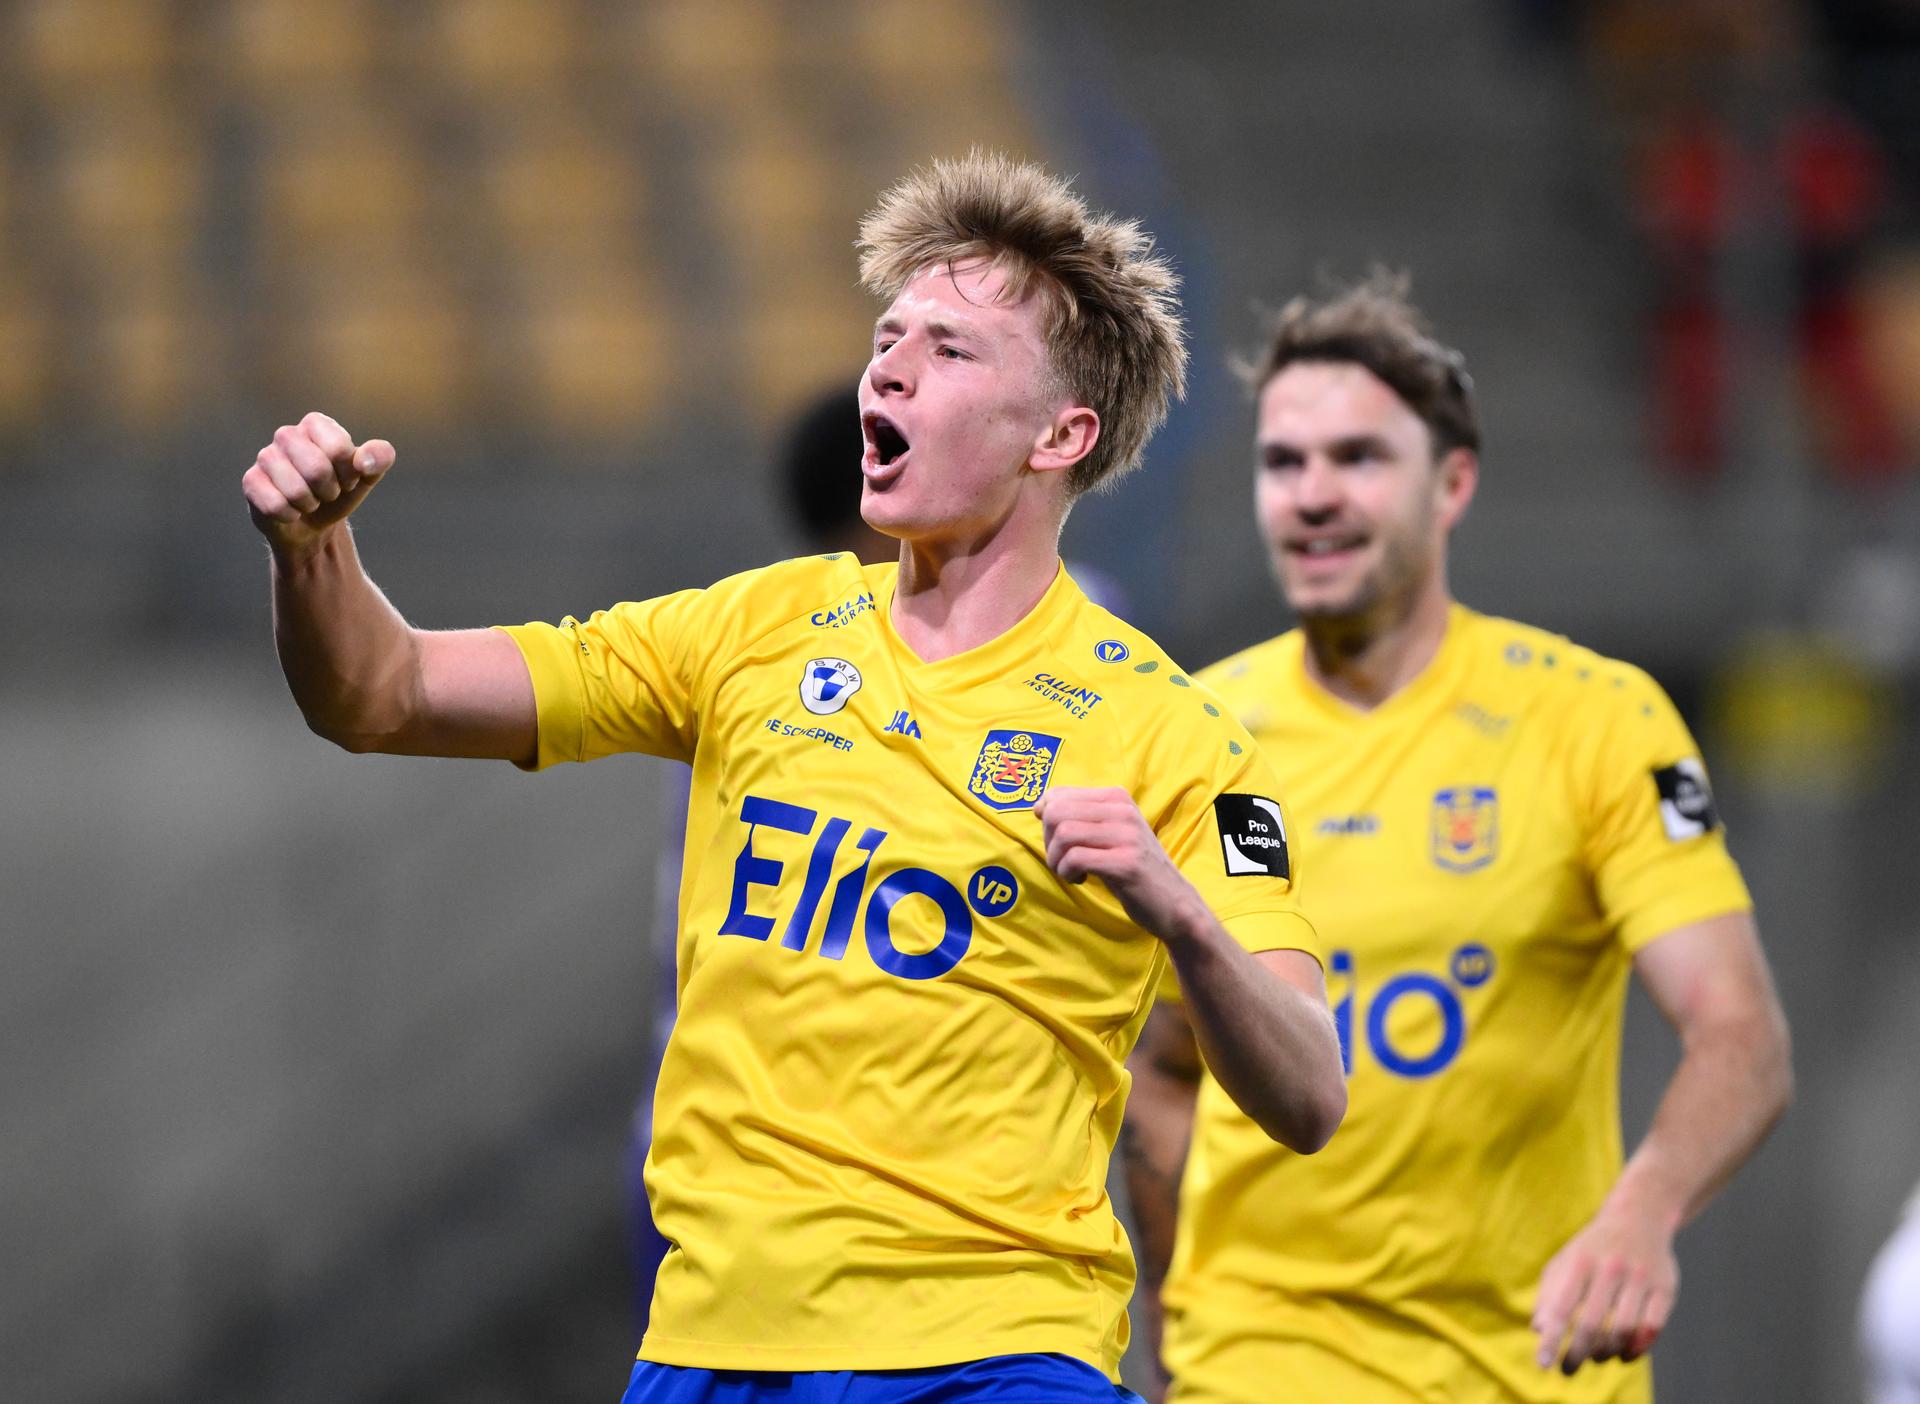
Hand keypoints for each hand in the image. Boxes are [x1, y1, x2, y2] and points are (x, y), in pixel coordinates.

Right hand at [242, 411, 394, 557]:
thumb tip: (365, 460)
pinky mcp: (251, 481)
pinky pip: (275, 505)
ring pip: (295, 489)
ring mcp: (265, 457)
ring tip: (309, 501)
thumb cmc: (340, 491)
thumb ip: (380, 458)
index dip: (349, 473)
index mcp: (316, 425)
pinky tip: (290, 510)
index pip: (339, 449)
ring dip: (310, 504)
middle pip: (316, 468)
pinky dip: (290, 516)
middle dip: (329, 490)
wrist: (314, 522)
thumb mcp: (367, 476)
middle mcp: (287, 435)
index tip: (348, 479)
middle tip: (328, 493)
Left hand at [1035, 786, 1200, 940]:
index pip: (1058, 795)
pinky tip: (1081, 879)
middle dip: (1048, 841)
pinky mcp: (1126, 863)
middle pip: (1057, 813)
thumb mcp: (1110, 833)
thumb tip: (1039, 806)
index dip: (1046, 821)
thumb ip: (1080, 817)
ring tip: (1070, 871)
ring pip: (1064, 833)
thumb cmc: (1133, 868)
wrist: (1174, 902)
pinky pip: (1076, 858)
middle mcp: (1122, 810)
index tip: (1058, 842)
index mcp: (1116, 797)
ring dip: (1056, 859)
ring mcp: (1126, 835)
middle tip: (1062, 860)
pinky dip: (1067, 872)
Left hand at [1532, 1201, 1677, 1373]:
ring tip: (1595, 1358)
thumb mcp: (1565, 1262)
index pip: (1562, 1308)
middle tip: (1568, 1370)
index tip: (1543, 1364)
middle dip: (1577, 1354)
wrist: (1639, 1217)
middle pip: (1593, 1324)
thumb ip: (1550, 1294)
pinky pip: (1652, 1327)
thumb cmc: (1593, 1248)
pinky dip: (1637, 1348)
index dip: (1552, 1339)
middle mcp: (1611, 1268)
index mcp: (1580, 1261)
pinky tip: (1624, 1355)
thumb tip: (1538, 1330)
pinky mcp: (1665, 1287)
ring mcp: (1641, 1277)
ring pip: (1623, 1329)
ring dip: (1606, 1352)